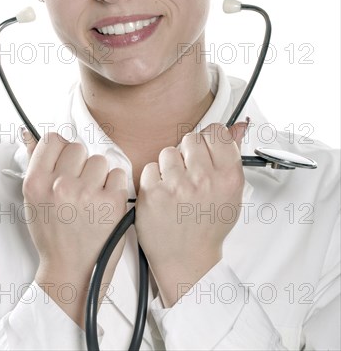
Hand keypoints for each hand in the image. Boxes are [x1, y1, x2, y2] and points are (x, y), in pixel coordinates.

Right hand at [22, 131, 127, 325]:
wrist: (73, 271)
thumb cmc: (54, 236)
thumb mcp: (34, 202)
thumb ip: (36, 167)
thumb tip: (31, 136)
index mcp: (37, 183)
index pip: (52, 140)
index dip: (61, 149)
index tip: (65, 161)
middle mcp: (60, 186)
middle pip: (78, 148)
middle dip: (81, 164)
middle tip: (79, 186)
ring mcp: (87, 193)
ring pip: (100, 160)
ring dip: (100, 175)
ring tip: (93, 197)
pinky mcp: (112, 202)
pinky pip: (118, 174)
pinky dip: (116, 186)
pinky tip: (106, 203)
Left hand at [135, 122, 246, 306]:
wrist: (187, 259)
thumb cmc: (209, 227)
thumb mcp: (231, 193)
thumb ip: (232, 156)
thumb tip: (237, 127)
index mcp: (228, 177)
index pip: (217, 132)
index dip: (209, 140)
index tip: (206, 150)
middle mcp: (204, 180)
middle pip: (191, 138)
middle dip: (189, 153)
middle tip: (190, 173)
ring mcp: (177, 186)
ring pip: (168, 151)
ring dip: (170, 166)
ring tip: (176, 187)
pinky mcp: (152, 193)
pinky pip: (150, 167)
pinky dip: (154, 179)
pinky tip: (163, 195)